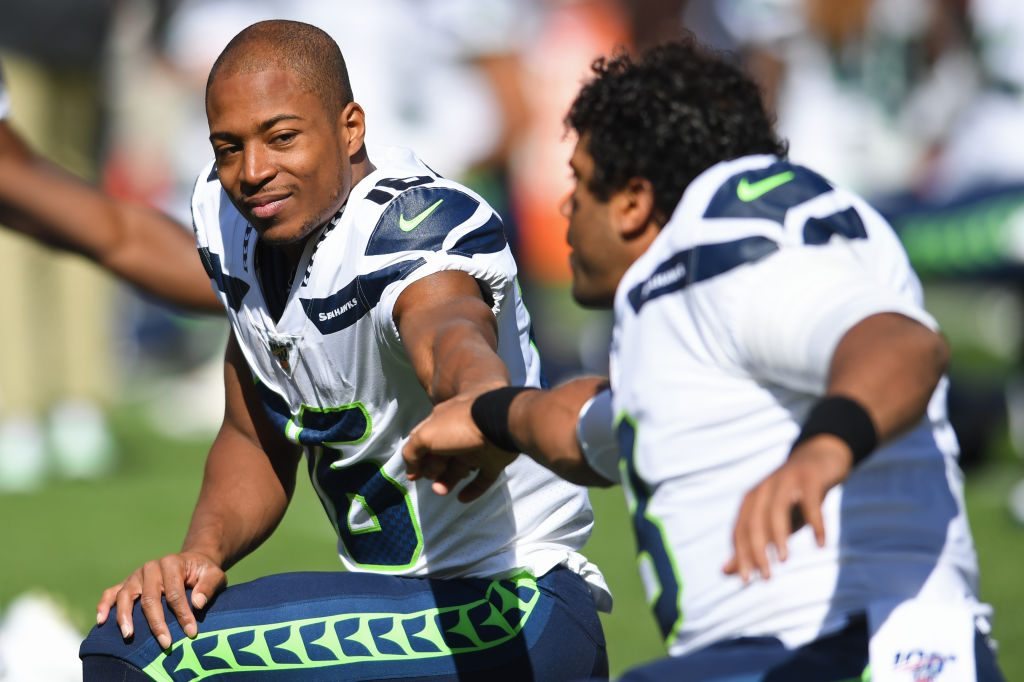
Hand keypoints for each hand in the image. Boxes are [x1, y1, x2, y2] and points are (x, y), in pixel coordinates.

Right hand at [95, 551, 226, 649]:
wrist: (192, 562)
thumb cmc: (203, 572)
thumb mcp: (214, 574)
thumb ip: (208, 586)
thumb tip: (197, 603)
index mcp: (172, 563)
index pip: (174, 593)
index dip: (183, 614)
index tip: (191, 632)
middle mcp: (151, 567)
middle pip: (149, 598)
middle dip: (157, 623)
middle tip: (166, 644)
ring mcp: (136, 575)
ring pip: (126, 596)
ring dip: (125, 617)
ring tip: (129, 635)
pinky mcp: (127, 583)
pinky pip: (111, 593)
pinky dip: (103, 605)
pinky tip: (101, 621)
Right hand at [403, 394, 517, 501]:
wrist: (499, 424)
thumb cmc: (459, 426)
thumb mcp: (425, 435)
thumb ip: (412, 451)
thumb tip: (411, 469)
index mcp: (442, 423)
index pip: (424, 441)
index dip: (416, 458)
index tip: (413, 475)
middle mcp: (459, 435)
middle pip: (440, 457)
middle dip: (432, 469)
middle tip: (435, 471)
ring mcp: (477, 448)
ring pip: (459, 469)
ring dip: (447, 482)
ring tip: (441, 490)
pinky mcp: (494, 461)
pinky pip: (482, 480)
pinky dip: (472, 491)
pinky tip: (461, 498)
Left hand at [723, 435, 852, 581]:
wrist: (819, 460)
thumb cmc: (792, 498)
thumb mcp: (771, 523)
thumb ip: (749, 546)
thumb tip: (724, 572)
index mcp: (751, 501)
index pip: (740, 531)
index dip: (741, 555)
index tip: (747, 581)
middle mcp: (764, 489)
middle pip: (754, 523)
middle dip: (757, 551)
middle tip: (765, 578)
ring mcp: (785, 481)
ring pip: (776, 510)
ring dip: (778, 536)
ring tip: (783, 560)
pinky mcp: (809, 478)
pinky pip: (810, 502)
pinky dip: (815, 523)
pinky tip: (821, 544)